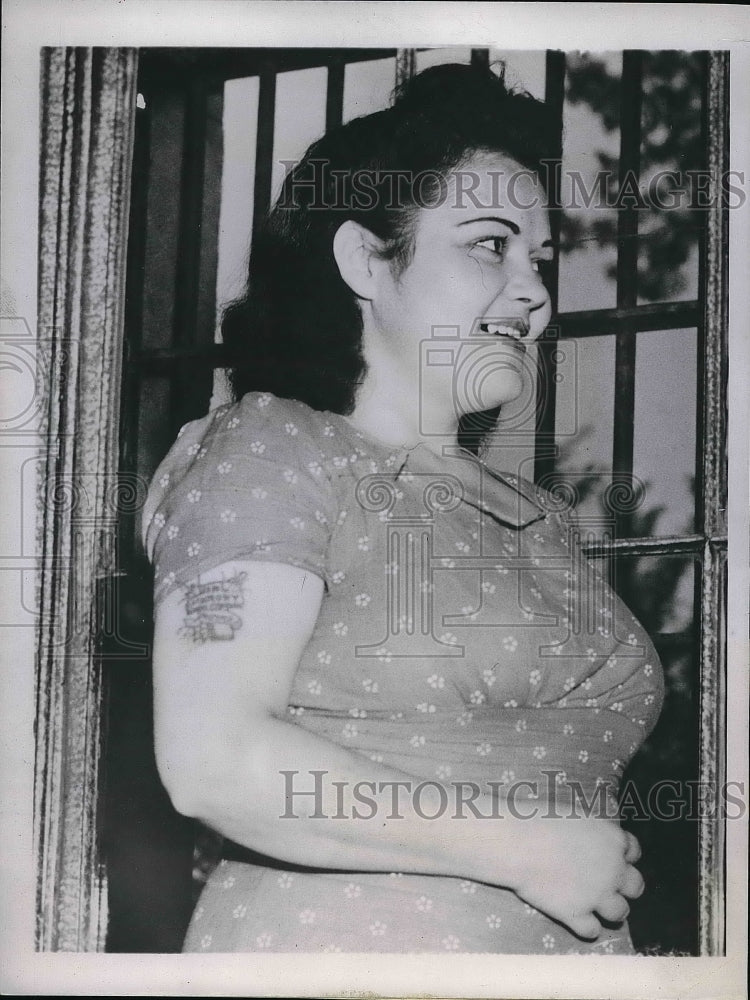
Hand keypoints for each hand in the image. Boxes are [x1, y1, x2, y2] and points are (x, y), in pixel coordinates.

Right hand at [503, 812, 643, 938]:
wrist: (518, 843)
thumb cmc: (540, 817)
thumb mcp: (575, 813)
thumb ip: (593, 828)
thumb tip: (592, 834)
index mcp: (613, 840)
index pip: (633, 851)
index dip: (622, 854)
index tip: (608, 855)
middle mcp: (613, 870)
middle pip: (635, 886)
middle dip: (624, 885)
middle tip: (606, 882)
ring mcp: (597, 895)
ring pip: (620, 913)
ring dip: (610, 909)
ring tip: (595, 905)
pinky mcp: (576, 915)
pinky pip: (592, 931)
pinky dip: (586, 926)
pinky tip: (575, 917)